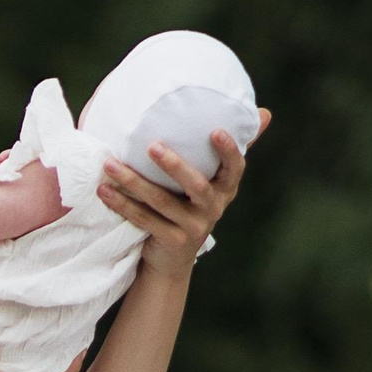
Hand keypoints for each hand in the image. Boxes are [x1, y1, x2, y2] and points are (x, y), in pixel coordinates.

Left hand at [96, 108, 271, 277]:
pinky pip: (144, 220)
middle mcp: (213, 208)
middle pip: (196, 186)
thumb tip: (267, 112)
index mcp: (225, 189)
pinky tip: (104, 190)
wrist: (172, 259)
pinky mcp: (171, 241)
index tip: (215, 131)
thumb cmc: (190, 206)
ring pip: (161, 202)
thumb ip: (229, 150)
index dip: (228, 150)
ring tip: (110, 164)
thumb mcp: (212, 179)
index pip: (235, 168)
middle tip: (152, 145)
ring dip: (133, 182)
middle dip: (175, 166)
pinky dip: (122, 204)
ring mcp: (193, 227)